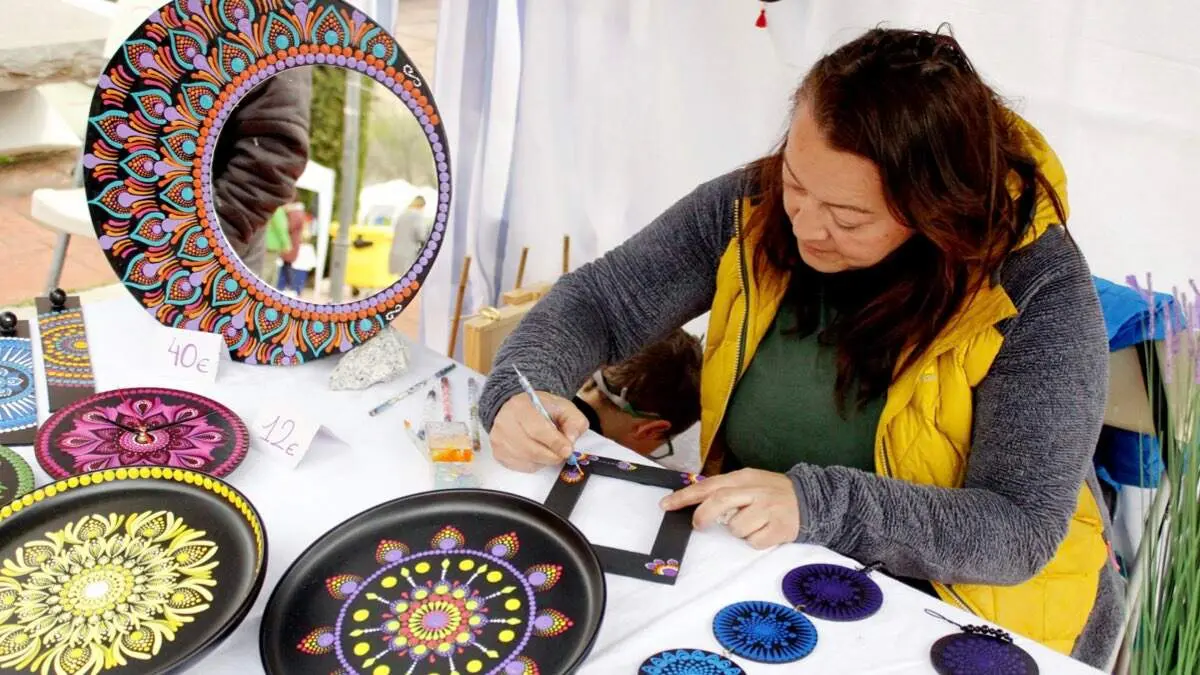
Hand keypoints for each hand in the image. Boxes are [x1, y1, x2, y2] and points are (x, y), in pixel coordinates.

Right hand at [490, 391, 589, 472]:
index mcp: (520, 407)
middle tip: (563, 452)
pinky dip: (535, 463)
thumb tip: (571, 439)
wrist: (515, 409)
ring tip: (549, 448)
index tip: (568, 449)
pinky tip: (537, 450)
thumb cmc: (539, 408)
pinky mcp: (499, 454)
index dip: (556, 443)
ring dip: (545, 459)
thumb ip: (573, 420)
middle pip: (533, 450)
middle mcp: (505, 424)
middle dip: (553, 455)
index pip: (538, 430)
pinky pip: (523, 466)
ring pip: (529, 461)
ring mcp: (500, 441)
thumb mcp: (562, 406)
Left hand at [660, 468, 800, 549]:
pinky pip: (754, 541)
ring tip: (752, 524)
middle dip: (703, 516)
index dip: (685, 496)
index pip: (708, 485)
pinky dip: (756, 540)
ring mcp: (768, 509)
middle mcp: (755, 491)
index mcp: (744, 478)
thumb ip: (726, 490)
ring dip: (738, 531)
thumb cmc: (772, 493)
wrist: (812, 499)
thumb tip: (697, 503)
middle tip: (698, 525)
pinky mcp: (779, 529)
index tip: (666, 505)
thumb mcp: (749, 482)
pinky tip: (766, 531)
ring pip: (736, 527)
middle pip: (719, 502)